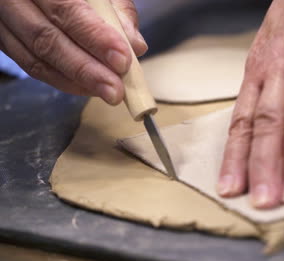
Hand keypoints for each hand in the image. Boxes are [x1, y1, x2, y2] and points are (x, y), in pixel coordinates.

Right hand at [0, 0, 146, 104]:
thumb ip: (117, 11)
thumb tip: (135, 45)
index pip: (65, 10)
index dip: (95, 38)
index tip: (122, 60)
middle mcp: (13, 0)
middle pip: (46, 40)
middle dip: (86, 70)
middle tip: (115, 90)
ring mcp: (5, 21)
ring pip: (35, 59)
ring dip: (76, 81)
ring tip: (107, 92)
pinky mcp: (6, 39)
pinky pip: (31, 66)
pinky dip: (62, 80)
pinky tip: (87, 88)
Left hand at [218, 0, 283, 207]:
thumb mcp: (275, 53)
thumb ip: (273, 93)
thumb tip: (266, 134)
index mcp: (260, 74)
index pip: (243, 123)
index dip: (237, 158)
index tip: (231, 188)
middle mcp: (277, 71)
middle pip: (268, 125)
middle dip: (264, 168)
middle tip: (263, 202)